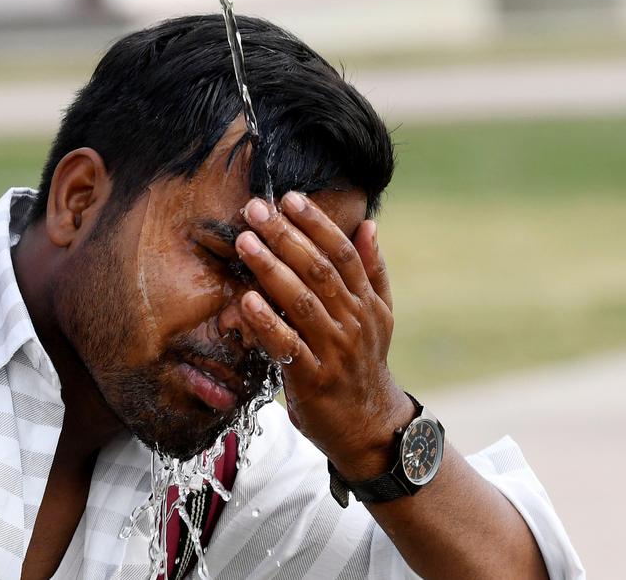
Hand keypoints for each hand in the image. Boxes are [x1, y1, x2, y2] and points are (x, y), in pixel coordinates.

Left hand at [234, 191, 412, 479]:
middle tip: (256, 210)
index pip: (342, 253)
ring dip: (272, 269)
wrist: (369, 427)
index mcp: (367, 302)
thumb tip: (369, 225)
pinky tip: (247, 300)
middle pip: (319, 271)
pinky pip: (287, 345)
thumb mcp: (378, 316)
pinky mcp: (313, 379)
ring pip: (302, 302)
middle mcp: (354, 322)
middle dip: (285, 236)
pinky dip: (267, 322)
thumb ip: (372, 271)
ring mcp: (334, 351)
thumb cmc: (363, 364)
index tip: (289, 198)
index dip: (316, 223)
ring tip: (246, 242)